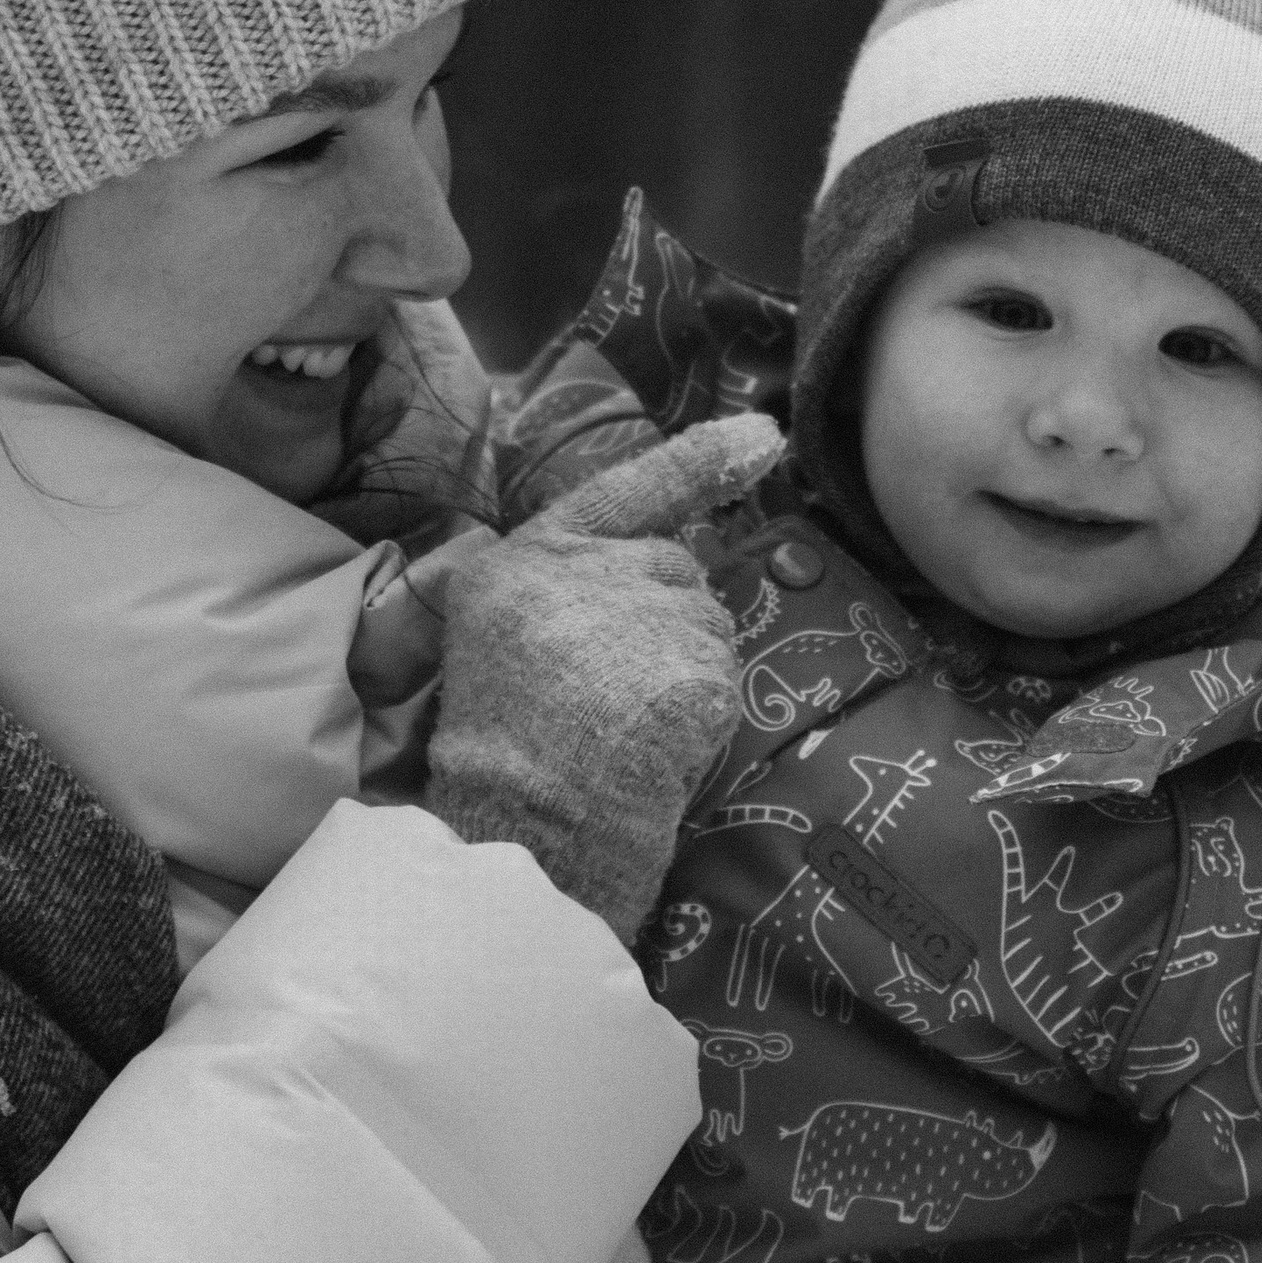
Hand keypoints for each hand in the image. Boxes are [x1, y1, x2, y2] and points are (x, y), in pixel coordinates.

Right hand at [424, 415, 784, 938]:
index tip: (764, 437)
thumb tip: (659, 555)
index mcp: (529, 556)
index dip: (699, 462)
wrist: (517, 825)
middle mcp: (590, 567)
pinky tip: (652, 751)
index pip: (628, 489)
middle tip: (610, 697)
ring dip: (685, 675)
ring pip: (706, 630)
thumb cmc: (499, 745)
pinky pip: (721, 684)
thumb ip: (565, 587)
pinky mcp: (693, 669)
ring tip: (622, 731)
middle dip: (665, 624)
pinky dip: (700, 722)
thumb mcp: (498, 634)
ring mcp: (646, 614)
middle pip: (674, 569)